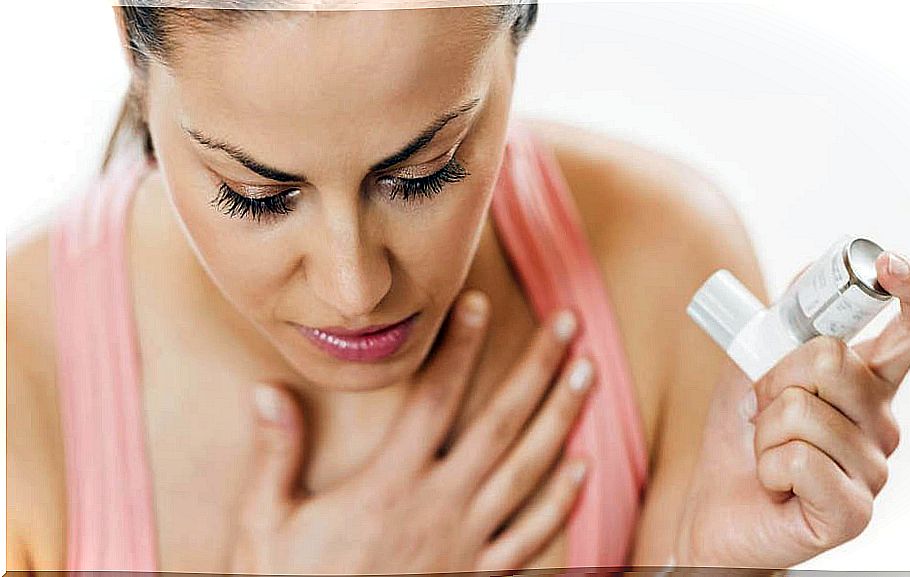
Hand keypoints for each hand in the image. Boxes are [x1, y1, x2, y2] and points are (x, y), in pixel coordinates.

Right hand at [228, 290, 596, 573]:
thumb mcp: (265, 525)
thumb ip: (273, 455)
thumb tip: (267, 391)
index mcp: (389, 485)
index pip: (434, 398)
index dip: (459, 347)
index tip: (477, 302)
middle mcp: (439, 506)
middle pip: (501, 424)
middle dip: (538, 369)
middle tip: (568, 324)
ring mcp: (465, 543)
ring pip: (528, 471)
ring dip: (561, 419)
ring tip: (587, 375)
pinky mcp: (476, 576)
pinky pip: (529, 536)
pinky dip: (560, 501)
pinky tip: (583, 468)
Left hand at [673, 250, 909, 567]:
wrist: (714, 507)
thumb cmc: (739, 437)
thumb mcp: (752, 366)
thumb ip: (785, 322)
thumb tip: (813, 271)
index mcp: (867, 383)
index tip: (887, 265)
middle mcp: (881, 423)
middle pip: (832, 360)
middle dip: (775, 379)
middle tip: (764, 411)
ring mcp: (872, 468)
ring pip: (803, 411)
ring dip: (764, 430)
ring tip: (767, 452)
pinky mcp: (853, 512)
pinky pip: (800, 462)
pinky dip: (768, 466)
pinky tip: (775, 484)